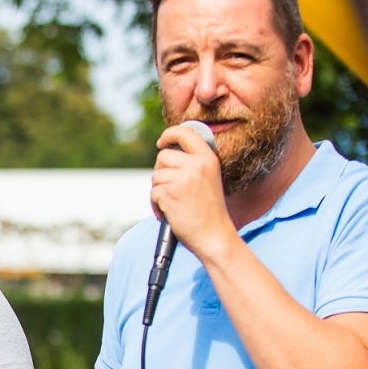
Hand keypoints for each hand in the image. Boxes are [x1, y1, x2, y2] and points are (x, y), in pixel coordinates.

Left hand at [151, 123, 235, 262]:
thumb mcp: (209, 179)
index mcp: (208, 159)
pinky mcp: (170, 193)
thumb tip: (166, 153)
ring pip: (156, 176)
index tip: (162, 142)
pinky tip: (168, 213)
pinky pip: (152, 193)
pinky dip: (155, 205)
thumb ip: (193, 165)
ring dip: (158, 191)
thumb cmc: (210, 212)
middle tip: (171, 188)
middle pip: (163, 156)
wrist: (214, 236)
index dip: (169, 134)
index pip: (185, 132)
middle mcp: (196, 165)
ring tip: (173, 203)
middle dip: (161, 172)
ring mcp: (183, 179)